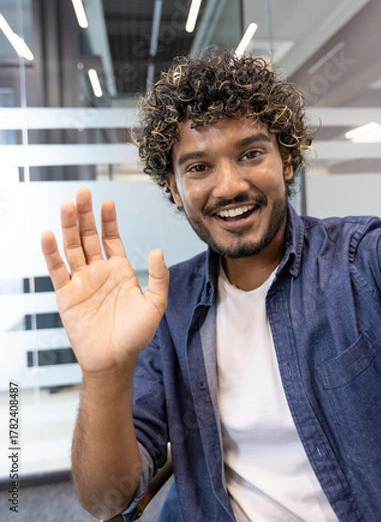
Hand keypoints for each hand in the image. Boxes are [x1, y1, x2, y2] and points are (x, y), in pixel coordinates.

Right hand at [41, 187, 168, 374]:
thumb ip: (159, 277)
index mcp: (119, 270)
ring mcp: (81, 281)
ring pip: (72, 247)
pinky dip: (51, 253)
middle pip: (88, 236)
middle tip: (82, 193)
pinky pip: (57, 270)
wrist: (115, 360)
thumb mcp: (155, 304)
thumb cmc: (136, 335)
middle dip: (85, 215)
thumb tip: (158, 250)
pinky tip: (49, 235)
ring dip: (68, 227)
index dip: (108, 220)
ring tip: (67, 206)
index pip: (111, 238)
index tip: (107, 202)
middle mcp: (98, 271)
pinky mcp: (66, 295)